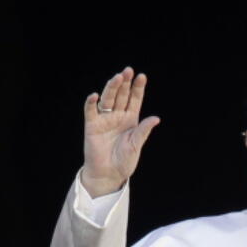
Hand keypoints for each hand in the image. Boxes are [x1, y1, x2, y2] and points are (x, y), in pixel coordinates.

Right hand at [81, 67, 160, 195]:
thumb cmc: (124, 161)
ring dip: (111, 88)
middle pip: (121, 95)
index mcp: (131, 119)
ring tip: (117, 78)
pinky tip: (95, 96)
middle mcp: (118, 116)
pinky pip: (91, 111)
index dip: (138, 88)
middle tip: (128, 71)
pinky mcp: (92, 125)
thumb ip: (143, 131)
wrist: (108, 174)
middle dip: (125, 83)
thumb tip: (156, 118)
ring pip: (108, 99)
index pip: (134, 99)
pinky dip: (91, 103)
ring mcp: (104, 119)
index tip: (142, 76)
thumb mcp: (136, 145)